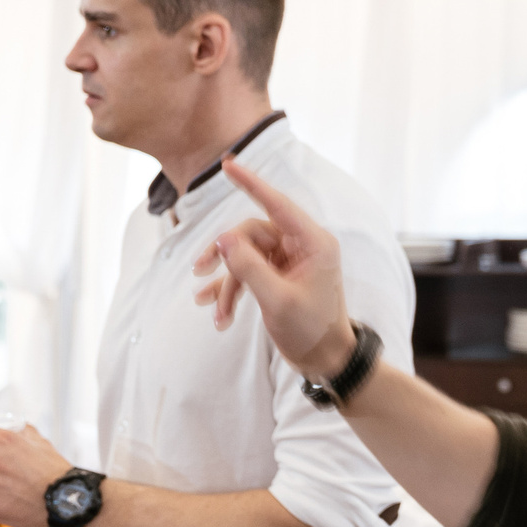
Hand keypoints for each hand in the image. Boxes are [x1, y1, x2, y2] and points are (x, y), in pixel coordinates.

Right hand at [191, 162, 357, 380]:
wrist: (326, 361)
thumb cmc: (312, 331)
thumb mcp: (277, 301)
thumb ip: (249, 268)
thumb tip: (223, 239)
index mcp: (313, 243)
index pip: (277, 204)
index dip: (251, 183)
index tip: (227, 164)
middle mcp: (302, 246)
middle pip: (251, 234)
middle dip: (225, 255)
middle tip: (200, 271)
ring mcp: (289, 262)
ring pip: (245, 256)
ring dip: (227, 282)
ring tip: (214, 310)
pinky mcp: (279, 277)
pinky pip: (248, 273)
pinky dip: (232, 291)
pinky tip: (217, 312)